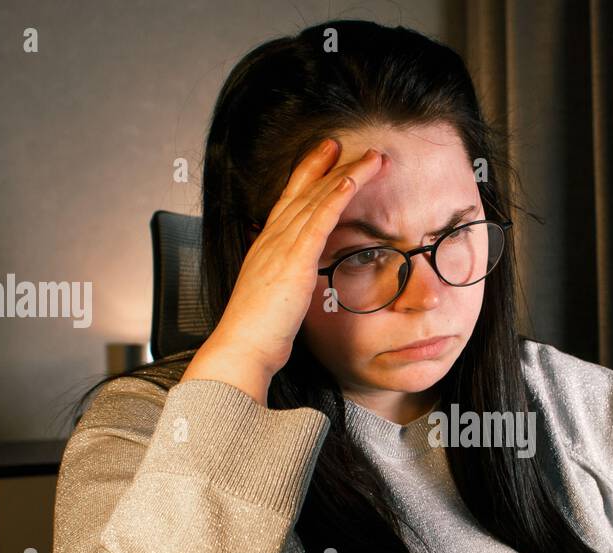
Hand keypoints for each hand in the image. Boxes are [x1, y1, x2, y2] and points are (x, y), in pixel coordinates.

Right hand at [183, 138, 384, 404]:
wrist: (242, 349)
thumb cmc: (257, 335)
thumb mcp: (273, 300)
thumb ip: (283, 283)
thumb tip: (292, 283)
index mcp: (266, 249)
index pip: (287, 203)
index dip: (305, 177)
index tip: (321, 157)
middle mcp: (271, 240)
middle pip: (302, 192)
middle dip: (324, 164)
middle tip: (341, 142)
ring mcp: (281, 247)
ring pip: (316, 198)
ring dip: (346, 173)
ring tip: (371, 157)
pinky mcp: (294, 260)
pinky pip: (319, 219)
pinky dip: (336, 196)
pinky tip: (353, 179)